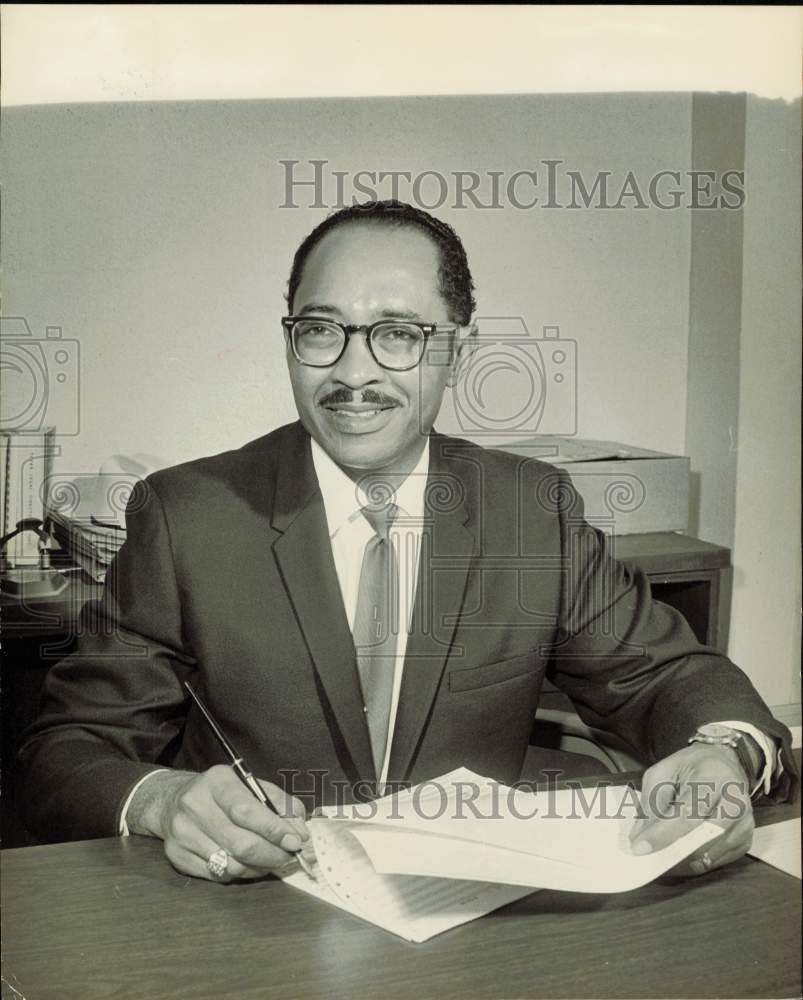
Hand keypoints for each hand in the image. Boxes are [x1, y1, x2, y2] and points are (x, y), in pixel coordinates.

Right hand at [127, 766, 309, 881]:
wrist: (172, 801)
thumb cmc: (221, 793)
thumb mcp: (249, 785)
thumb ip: (279, 803)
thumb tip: (300, 830)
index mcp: (217, 781)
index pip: (247, 811)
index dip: (274, 829)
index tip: (296, 841)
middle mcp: (195, 806)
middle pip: (241, 843)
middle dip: (273, 854)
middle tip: (290, 856)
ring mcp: (183, 833)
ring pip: (232, 864)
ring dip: (260, 867)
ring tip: (272, 860)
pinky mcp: (177, 856)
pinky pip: (219, 875)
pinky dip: (241, 873)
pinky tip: (250, 864)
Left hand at [628, 743, 754, 876]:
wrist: (723, 764)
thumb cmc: (689, 768)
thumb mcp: (663, 772)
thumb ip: (652, 801)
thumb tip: (640, 836)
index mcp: (714, 777)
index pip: (688, 813)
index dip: (663, 833)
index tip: (639, 848)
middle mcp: (736, 802)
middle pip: (703, 838)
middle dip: (671, 851)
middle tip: (646, 859)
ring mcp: (745, 824)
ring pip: (709, 855)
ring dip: (680, 861)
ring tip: (658, 857)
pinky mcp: (745, 840)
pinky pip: (717, 862)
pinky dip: (693, 864)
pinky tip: (678, 856)